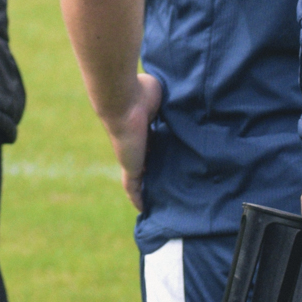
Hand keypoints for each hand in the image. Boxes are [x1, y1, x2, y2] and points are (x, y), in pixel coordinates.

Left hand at [100, 71, 166, 213]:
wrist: (122, 100)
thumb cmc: (140, 92)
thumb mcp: (157, 93)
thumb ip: (166, 97)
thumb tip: (179, 92)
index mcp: (144, 128)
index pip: (153, 145)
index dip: (161, 152)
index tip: (172, 160)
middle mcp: (136, 144)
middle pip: (147, 162)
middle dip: (156, 172)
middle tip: (172, 186)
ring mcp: (131, 157)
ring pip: (140, 178)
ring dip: (148, 189)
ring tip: (163, 203)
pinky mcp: (130, 167)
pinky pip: (133, 188)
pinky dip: (138, 199)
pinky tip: (144, 210)